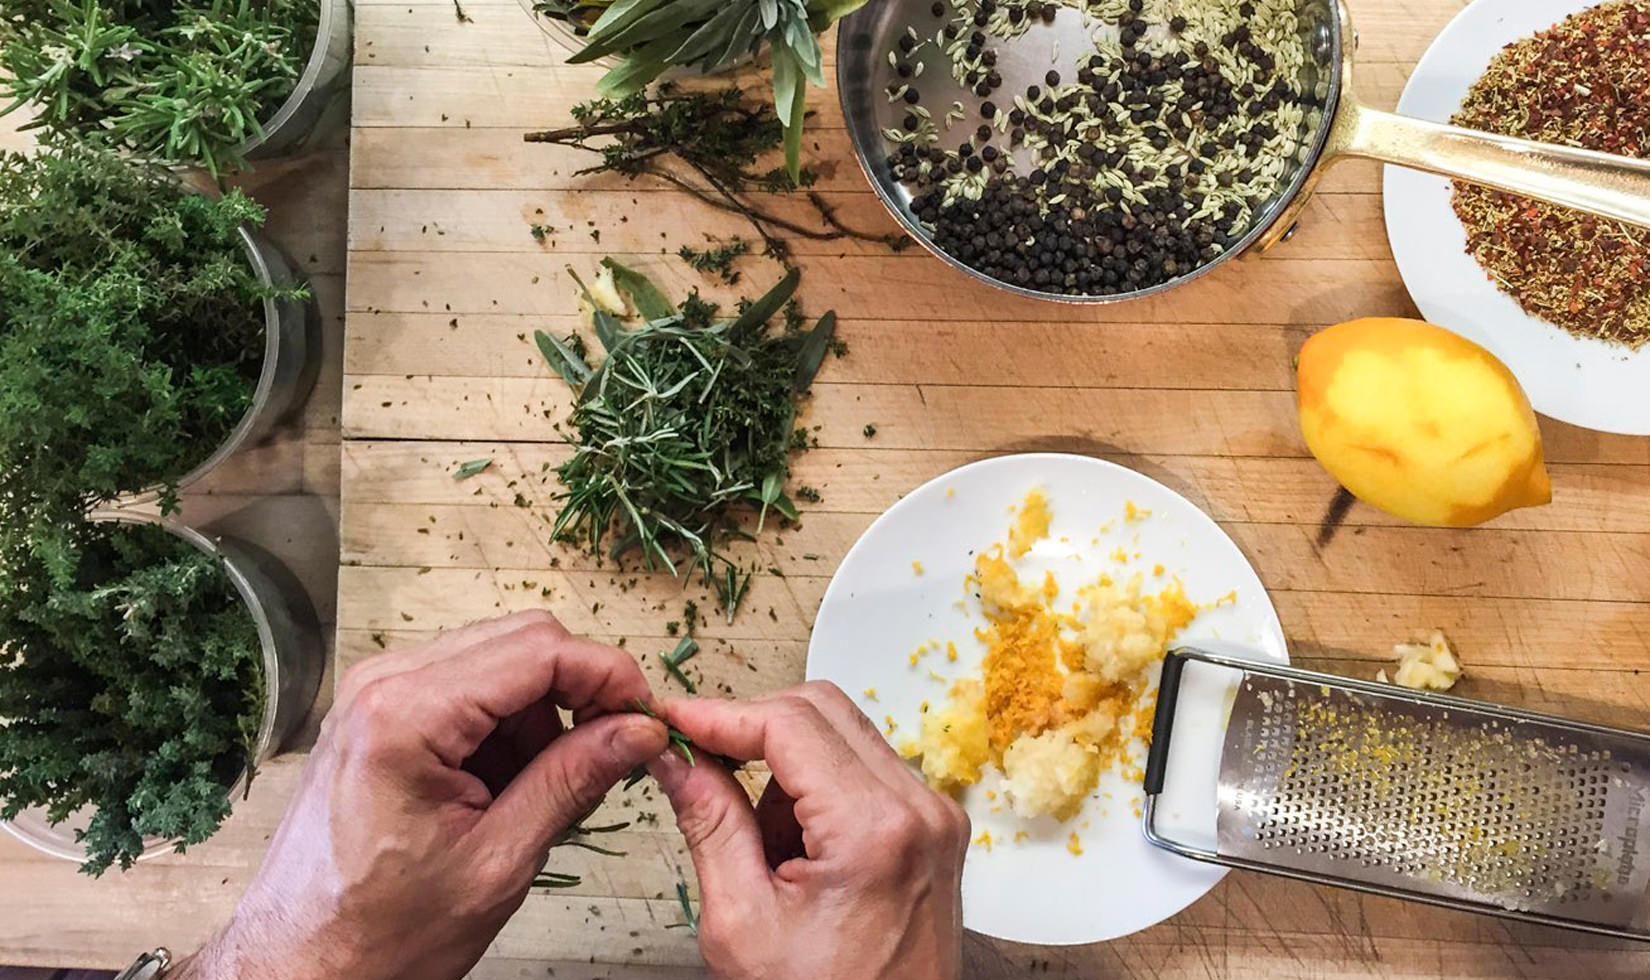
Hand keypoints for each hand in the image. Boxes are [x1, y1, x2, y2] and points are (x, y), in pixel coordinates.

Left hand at [174, 611, 667, 979]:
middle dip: (580, 690)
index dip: (608, 675)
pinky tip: (510, 781)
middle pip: (523, 639)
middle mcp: (383, 683)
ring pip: (501, 658)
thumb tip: (640, 728)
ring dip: (544, 710)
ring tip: (549, 785)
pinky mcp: (379, 709)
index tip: (646, 716)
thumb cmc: (381, 932)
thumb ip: (573, 779)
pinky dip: (507, 722)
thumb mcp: (499, 861)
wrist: (303, 964)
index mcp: (406, 715)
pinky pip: (468, 684)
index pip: (539, 649)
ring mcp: (376, 691)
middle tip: (613, 749)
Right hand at [650, 682, 967, 979]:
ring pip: (845, 735)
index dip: (722, 714)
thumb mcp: (742, 922)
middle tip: (700, 759)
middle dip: (753, 728)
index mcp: (874, 830)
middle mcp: (920, 810)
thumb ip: (709, 824)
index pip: (790, 723)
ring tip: (763, 847)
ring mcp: (936, 817)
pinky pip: (868, 771)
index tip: (675, 720)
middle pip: (823, 709)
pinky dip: (820, 791)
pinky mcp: (935, 829)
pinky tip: (797, 851)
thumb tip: (677, 757)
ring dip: (787, 766)